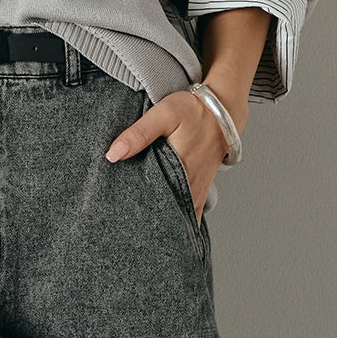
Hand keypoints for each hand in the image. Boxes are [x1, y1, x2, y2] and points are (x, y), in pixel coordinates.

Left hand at [104, 82, 247, 217]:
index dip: (144, 221)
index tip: (125, 226)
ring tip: (142, 227)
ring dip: (165, 221)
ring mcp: (198, 188)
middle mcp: (192, 186)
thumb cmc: (194, 110)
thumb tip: (113, 154)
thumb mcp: (163, 114)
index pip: (160, 208)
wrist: (223, 107)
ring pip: (180, 215)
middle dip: (151, 226)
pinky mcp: (201, 185)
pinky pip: (189, 208)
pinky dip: (177, 214)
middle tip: (129, 230)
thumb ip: (138, 134)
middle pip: (170, 217)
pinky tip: (163, 216)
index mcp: (181, 173)